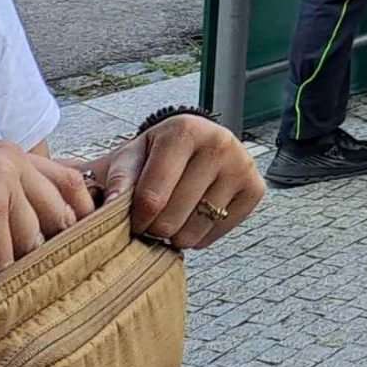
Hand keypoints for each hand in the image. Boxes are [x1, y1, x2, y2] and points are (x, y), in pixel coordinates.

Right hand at [0, 142, 96, 278]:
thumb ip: (6, 192)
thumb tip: (46, 227)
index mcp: (10, 151)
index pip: (72, 182)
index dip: (78, 215)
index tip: (71, 244)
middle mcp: (11, 160)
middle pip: (59, 216)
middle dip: (45, 248)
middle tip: (25, 269)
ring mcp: (0, 182)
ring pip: (31, 242)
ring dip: (8, 263)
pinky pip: (3, 259)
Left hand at [90, 115, 262, 252]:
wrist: (189, 148)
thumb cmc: (152, 157)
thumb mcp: (128, 159)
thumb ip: (116, 180)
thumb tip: (111, 206)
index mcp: (184, 130)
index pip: (151, 199)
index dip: (135, 220)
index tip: (132, 220)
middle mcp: (219, 142)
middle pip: (172, 218)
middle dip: (154, 229)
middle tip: (152, 220)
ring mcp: (242, 164)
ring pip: (195, 229)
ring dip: (176, 236)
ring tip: (171, 219)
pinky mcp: (255, 188)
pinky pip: (218, 232)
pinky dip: (200, 236)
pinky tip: (193, 218)